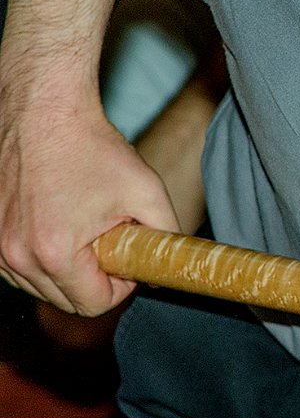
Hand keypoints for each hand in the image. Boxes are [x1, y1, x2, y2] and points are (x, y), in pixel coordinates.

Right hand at [0, 98, 179, 315]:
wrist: (44, 112)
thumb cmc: (94, 148)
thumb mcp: (147, 191)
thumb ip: (166, 237)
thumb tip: (164, 271)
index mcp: (54, 252)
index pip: (93, 305)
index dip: (121, 287)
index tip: (128, 257)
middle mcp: (15, 256)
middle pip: (65, 302)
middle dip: (95, 280)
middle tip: (110, 240)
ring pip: (40, 288)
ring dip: (67, 270)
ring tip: (84, 227)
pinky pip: (20, 269)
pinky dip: (43, 258)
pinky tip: (61, 225)